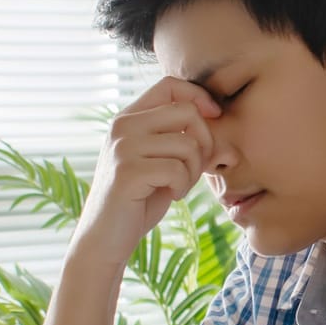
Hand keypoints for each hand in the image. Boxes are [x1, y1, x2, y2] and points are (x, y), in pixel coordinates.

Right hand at [72, 76, 221, 266]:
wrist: (104, 239)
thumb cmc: (138, 200)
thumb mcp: (160, 161)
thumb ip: (181, 137)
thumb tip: (221, 117)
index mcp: (128, 118)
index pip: (170, 85)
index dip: (199, 97)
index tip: (214, 118)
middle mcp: (122, 126)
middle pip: (186, 112)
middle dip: (204, 142)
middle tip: (194, 169)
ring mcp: (122, 148)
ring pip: (187, 144)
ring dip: (193, 171)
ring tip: (178, 186)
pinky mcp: (128, 172)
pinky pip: (178, 169)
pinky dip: (182, 186)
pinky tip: (170, 196)